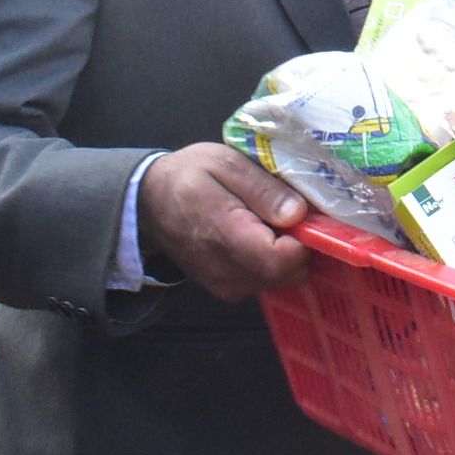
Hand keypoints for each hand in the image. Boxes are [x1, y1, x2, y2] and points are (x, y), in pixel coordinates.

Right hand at [139, 143, 311, 300]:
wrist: (149, 202)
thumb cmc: (188, 176)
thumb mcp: (226, 163)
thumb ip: (263, 190)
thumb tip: (298, 213)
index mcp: (227, 236)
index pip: (283, 260)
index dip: (305, 238)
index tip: (303, 212)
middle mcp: (228, 272)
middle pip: (289, 274)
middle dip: (301, 245)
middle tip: (288, 212)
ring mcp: (227, 286)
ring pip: (281, 280)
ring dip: (287, 254)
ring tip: (270, 220)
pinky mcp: (227, 290)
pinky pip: (266, 282)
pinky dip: (272, 262)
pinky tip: (260, 235)